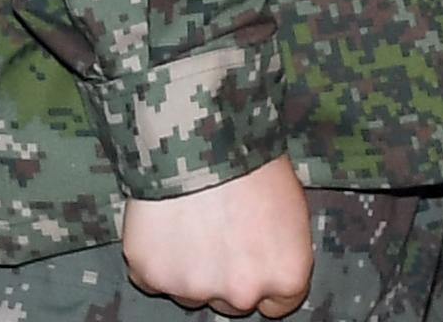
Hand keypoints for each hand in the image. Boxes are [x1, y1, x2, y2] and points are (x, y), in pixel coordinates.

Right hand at [121, 157, 311, 316]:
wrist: (202, 138)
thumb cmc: (254, 163)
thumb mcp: (292, 207)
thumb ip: (280, 250)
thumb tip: (269, 262)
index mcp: (285, 275)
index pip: (279, 304)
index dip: (266, 278)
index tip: (256, 259)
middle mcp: (242, 292)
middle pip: (234, 301)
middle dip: (228, 275)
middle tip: (221, 232)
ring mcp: (193, 288)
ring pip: (191, 291)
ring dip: (191, 267)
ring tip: (193, 219)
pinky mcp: (151, 275)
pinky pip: (153, 277)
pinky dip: (157, 258)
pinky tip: (167, 224)